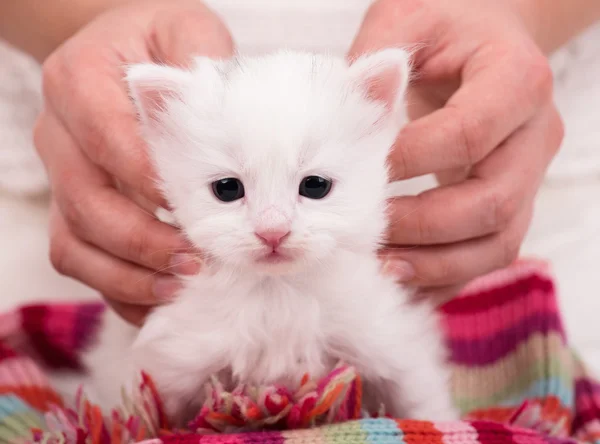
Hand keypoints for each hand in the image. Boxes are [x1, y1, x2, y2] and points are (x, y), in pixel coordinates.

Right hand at [35, 0, 233, 324]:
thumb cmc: (158, 43)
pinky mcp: (73, 210)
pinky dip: (117, 289)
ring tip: (179, 289)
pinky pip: (81, 261)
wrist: (123, 58)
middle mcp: (59, 135)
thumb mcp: (184, 29)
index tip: (187, 207)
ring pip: (75, 242)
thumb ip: (201, 59)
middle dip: (141, 240)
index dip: (144, 178)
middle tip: (194, 261)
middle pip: (86, 201)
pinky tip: (161, 299)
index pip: (105, 137)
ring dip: (126, 275)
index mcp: (78, 81)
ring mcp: (61, 178)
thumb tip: (226, 115)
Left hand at [350, 0, 563, 292]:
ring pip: (497, 242)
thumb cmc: (446, 27)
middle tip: (363, 235)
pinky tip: (401, 277)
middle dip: (421, 227)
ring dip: (434, 264)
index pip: (467, 135)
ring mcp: (529, 176)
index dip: (411, 162)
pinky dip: (445, 276)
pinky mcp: (513, 204)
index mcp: (517, 80)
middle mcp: (534, 135)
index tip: (357, 174)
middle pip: (491, 202)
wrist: (486, 45)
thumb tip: (345, 109)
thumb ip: (376, 58)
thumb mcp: (409, 20)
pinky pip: (487, 256)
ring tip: (378, 268)